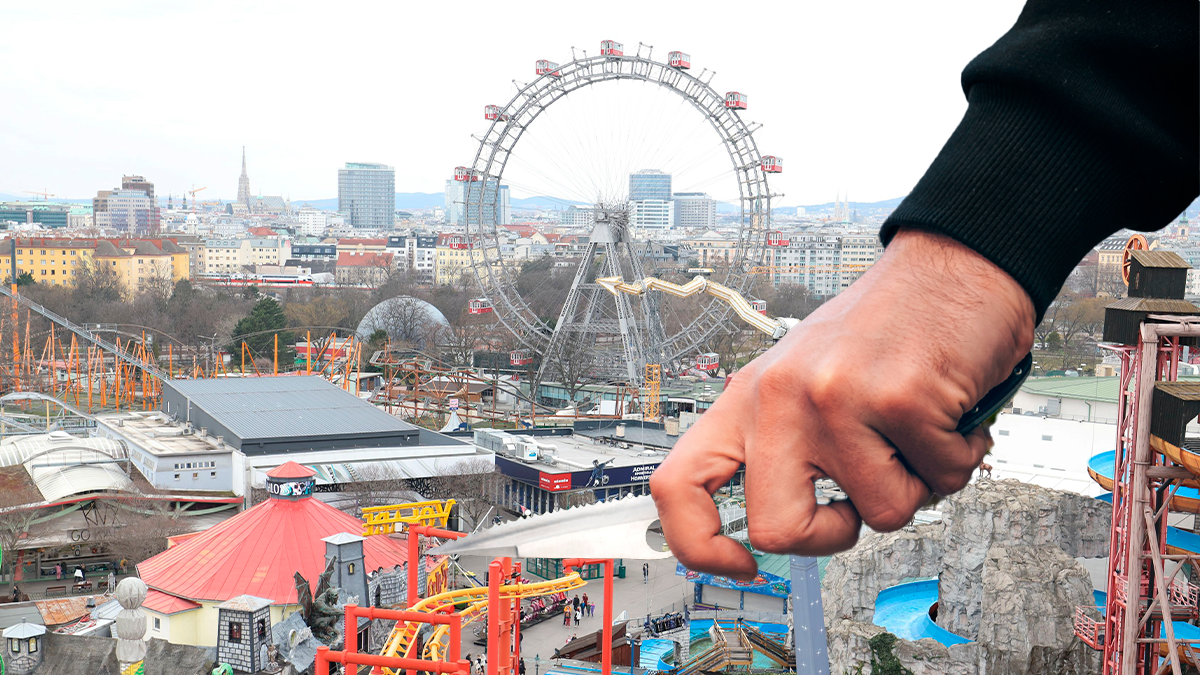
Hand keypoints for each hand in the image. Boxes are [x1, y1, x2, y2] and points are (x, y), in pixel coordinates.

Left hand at [649, 228, 1034, 579]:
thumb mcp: (803, 381)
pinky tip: (949, 412)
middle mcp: (779, 399)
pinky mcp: (900, 399)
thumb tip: (775, 531)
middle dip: (833, 535)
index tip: (740, 565)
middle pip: (778, 530)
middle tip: (859, 502)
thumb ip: (782, 446)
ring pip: (881, 514)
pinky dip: (958, 456)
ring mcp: (836, 399)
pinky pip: (941, 479)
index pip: (678, 485)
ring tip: (916, 429)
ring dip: (915, 484)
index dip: (698, 545)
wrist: (952, 267)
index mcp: (746, 398)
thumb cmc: (883, 329)